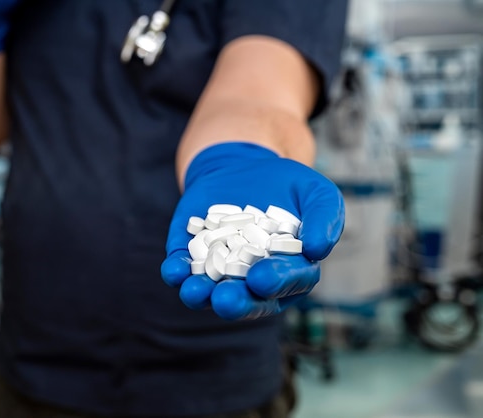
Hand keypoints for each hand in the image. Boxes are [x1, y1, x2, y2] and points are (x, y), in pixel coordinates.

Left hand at [161, 142, 344, 319]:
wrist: (245, 167)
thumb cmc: (288, 187)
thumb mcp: (317, 193)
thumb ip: (325, 219)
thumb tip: (317, 250)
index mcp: (291, 271)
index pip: (287, 282)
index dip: (276, 281)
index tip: (262, 278)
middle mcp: (253, 280)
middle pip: (247, 299)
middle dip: (236, 301)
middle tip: (226, 299)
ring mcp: (219, 271)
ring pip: (210, 291)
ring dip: (201, 294)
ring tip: (195, 291)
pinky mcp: (190, 255)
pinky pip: (181, 269)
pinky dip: (176, 272)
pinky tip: (174, 271)